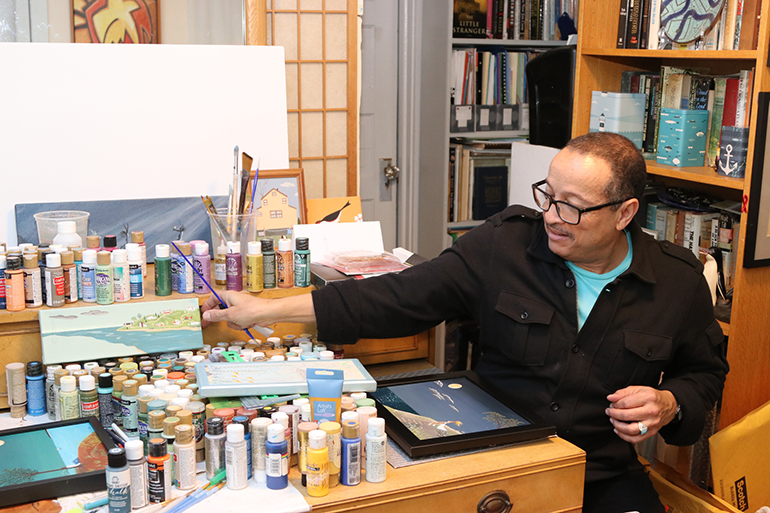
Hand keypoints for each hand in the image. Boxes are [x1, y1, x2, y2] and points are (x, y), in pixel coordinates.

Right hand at [200, 290, 315, 330]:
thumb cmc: (251, 310)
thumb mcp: (230, 314)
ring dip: (233, 323)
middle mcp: (233, 300)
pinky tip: (246, 324)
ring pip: (228, 318)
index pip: (213, 298)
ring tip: (239, 322)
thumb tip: (206, 314)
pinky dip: (240, 324)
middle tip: (207, 324)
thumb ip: (217, 315)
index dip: (207, 306)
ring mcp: (239, 308)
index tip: (202, 314)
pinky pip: (237, 321)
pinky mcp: (245, 315)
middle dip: (218, 318)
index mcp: (228, 296)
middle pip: (219, 309)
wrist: (268, 314)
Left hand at [605, 386, 677, 442]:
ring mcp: (652, 424)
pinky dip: (624, 436)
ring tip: (613, 420)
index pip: (626, 403)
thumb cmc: (652, 397)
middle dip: (613, 414)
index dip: (615, 404)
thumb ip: (623, 393)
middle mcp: (652, 411)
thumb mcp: (639, 389)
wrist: (669, 406)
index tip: (611, 403)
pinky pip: (636, 439)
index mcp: (648, 398)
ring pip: (631, 429)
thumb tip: (611, 397)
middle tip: (609, 411)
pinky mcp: (652, 432)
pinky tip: (618, 430)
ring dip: (617, 425)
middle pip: (627, 416)